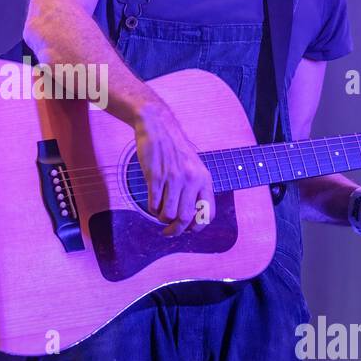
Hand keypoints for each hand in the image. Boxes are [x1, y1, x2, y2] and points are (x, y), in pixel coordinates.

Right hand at [133, 102, 214, 236]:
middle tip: (169, 232)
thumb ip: (196, 187)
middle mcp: (191, 180)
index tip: (188, 229)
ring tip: (160, 214)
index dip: (198, 226)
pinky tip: (153, 205)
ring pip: (169, 214)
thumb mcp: (194, 166)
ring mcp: (173, 178)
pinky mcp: (155, 177)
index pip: (208, 212)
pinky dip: (152, 210)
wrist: (159, 128)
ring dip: (162, 219)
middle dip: (176, 230)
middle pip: (186, 218)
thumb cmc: (175, 149)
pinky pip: (154, 203)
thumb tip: (191, 215)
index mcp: (204, 179)